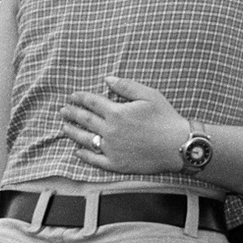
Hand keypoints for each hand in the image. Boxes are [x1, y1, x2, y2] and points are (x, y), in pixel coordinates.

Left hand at [59, 75, 185, 174]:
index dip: (80, 97)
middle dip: (71, 113)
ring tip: (64, 128)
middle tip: (63, 110)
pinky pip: (95, 159)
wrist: (179, 146)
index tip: (73, 96)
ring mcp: (111, 148)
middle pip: (84, 119)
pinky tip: (78, 151)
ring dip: (72, 132)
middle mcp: (110, 130)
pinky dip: (84, 155)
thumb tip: (107, 79)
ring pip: (85, 139)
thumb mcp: (150, 95)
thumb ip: (126, 86)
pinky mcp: (116, 163)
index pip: (91, 102)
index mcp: (117, 112)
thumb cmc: (166, 119)